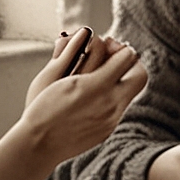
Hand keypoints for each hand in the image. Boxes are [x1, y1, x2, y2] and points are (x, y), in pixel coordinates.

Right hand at [15, 30, 146, 165]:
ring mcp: (112, 120)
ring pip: (130, 92)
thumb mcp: (57, 75)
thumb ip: (76, 54)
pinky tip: (96, 95)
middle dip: (131, 64)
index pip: (128, 57)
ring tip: (104, 75)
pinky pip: (120, 108)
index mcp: (98, 86)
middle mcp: (111, 103)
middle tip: (115, 59)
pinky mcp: (107, 131)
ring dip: (121, 80)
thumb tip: (89, 34)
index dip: (120, 48)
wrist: (39, 144)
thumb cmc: (42, 107)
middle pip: (140, 75)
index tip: (110, 45)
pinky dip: (113, 97)